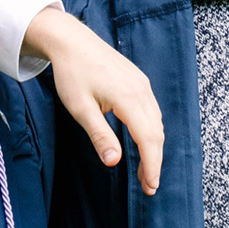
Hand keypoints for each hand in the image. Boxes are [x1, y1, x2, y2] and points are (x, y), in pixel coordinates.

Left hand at [23, 7, 163, 193]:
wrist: (71, 41)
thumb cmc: (72, 73)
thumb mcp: (80, 109)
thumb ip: (100, 136)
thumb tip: (114, 162)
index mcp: (128, 98)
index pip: (148, 139)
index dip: (151, 165)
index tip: (150, 186)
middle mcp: (141, 90)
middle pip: (157, 133)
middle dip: (155, 161)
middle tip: (148, 186)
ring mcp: (142, 83)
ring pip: (157, 121)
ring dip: (154, 147)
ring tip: (145, 169)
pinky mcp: (138, 80)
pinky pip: (152, 110)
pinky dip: (151, 130)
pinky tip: (142, 141)